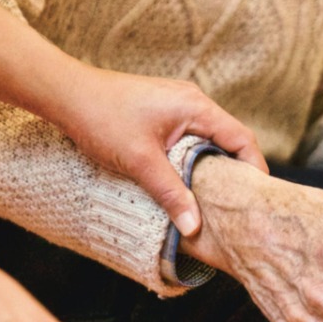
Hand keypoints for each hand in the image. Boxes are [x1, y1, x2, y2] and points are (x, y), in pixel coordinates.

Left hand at [50, 64, 267, 236]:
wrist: (66, 94)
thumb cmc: (102, 118)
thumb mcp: (140, 162)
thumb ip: (171, 194)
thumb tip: (195, 227)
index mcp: (196, 107)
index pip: (242, 138)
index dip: (254, 169)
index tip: (256, 199)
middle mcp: (192, 101)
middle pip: (229, 139)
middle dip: (235, 172)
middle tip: (237, 205)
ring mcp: (177, 104)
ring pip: (208, 139)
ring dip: (212, 166)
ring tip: (213, 199)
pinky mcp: (162, 112)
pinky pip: (190, 137)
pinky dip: (194, 158)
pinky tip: (185, 181)